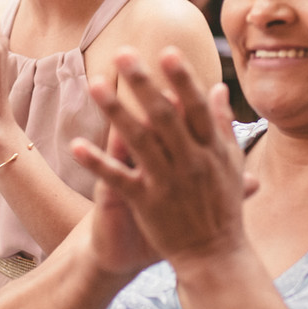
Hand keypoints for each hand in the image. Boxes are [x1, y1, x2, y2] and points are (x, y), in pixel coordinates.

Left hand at [73, 47, 249, 271]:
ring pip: (138, 141)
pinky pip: (118, 179)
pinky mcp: (146, 203)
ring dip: (116, 111)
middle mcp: (190, 162)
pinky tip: (76, 144)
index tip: (167, 51)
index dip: (182, 79)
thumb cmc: (224, 206)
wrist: (215, 256)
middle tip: (123, 53)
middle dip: (143, 84)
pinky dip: (97, 162)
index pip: (195, 107)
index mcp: (211, 150)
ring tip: (95, 84)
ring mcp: (167, 183)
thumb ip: (222, 125)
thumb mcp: (231, 164)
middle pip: (164, 116)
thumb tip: (218, 88)